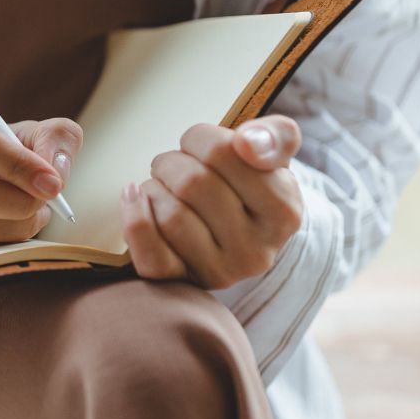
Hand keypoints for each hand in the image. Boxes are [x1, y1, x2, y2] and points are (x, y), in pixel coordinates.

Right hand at [0, 103, 83, 253]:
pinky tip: (8, 224)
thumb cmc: (1, 151)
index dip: (16, 164)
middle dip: (18, 201)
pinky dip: (4, 242)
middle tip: (47, 202)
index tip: (53, 182)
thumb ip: (56, 137)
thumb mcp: (29, 133)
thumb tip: (55, 169)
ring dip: (17, 225)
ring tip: (32, 210)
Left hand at [118, 115, 303, 289]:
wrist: (239, 232)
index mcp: (284, 211)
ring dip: (154, 187)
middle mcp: (257, 250)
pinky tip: (135, 197)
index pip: (223, 152)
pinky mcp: (185, 282)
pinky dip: (135, 219)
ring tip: (163, 185)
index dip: (199, 137)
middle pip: (191, 182)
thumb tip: (246, 143)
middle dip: (172, 162)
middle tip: (175, 164)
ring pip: (169, 214)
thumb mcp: (272, 154)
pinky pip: (150, 254)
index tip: (200, 142)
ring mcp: (221, 272)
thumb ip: (272, 135)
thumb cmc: (249, 183)